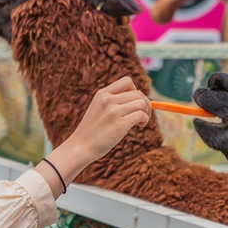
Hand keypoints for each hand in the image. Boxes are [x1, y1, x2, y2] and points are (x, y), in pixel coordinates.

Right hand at [35, 76, 150, 193]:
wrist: (81, 147)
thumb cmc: (92, 131)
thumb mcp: (98, 109)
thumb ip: (113, 102)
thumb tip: (140, 100)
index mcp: (102, 94)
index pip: (127, 81)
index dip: (136, 90)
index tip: (133, 103)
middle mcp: (108, 100)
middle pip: (138, 93)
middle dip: (145, 103)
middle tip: (143, 115)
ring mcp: (113, 112)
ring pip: (142, 103)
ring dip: (146, 112)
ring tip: (141, 122)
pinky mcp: (120, 124)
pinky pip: (141, 115)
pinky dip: (144, 120)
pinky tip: (139, 126)